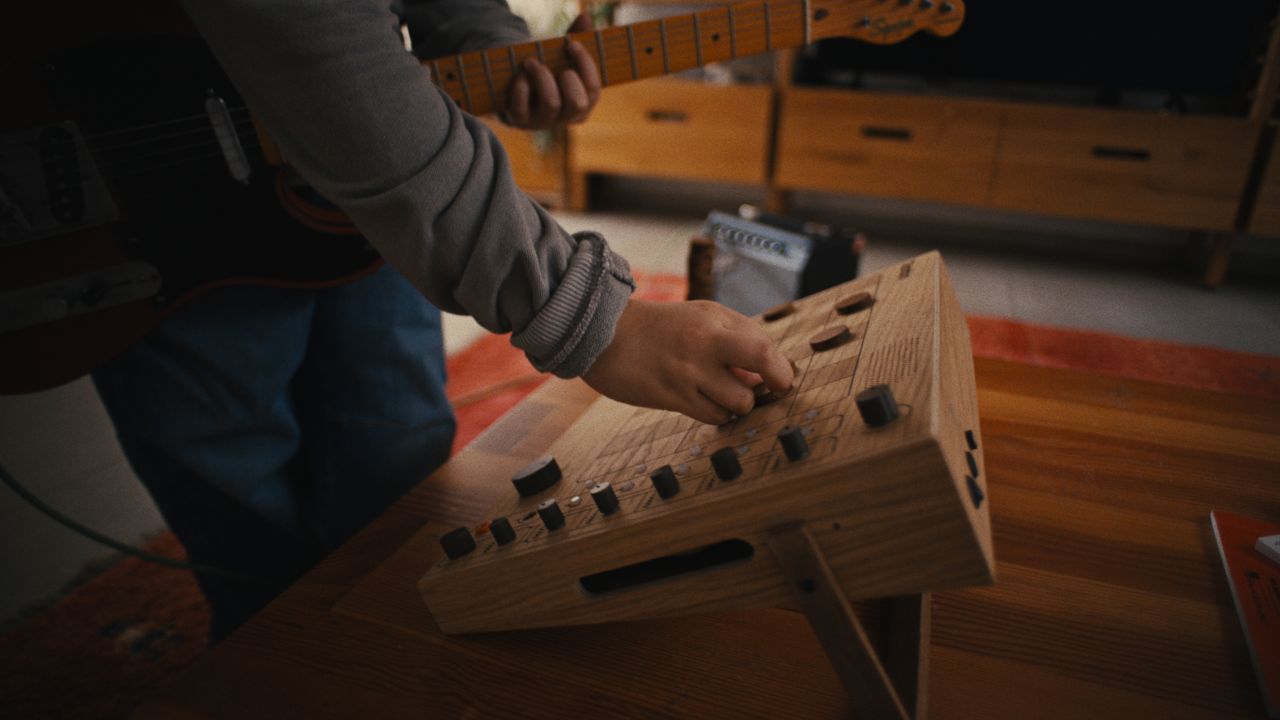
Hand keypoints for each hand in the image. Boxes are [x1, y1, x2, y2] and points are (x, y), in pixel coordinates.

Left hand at [504, 14, 600, 128]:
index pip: (594, 89)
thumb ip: (575, 38)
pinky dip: (521, 88)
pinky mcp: (520, 120)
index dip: (585, 65)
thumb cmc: (548, 73)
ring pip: (551, 104)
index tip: (572, 44)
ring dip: (542, 77)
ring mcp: (542, 121)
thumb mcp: (562, 59)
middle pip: (577, 103)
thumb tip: (584, 17)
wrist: (518, 93)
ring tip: (531, 61)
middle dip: (568, 78)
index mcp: (583, 106)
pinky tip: (521, 74)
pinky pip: (521, 108)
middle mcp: (565, 118)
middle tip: (558, 65)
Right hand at [583, 300, 795, 424]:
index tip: (781, 379)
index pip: (764, 343)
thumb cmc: (659, 328)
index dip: (780, 366)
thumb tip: (764, 378)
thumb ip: (735, 339)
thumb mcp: (700, 317)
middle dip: (774, 381)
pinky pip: (712, 416)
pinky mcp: (671, 396)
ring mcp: (687, 371)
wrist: (604, 334)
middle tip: (771, 390)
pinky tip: (706, 403)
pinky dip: (718, 415)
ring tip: (725, 395)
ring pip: (739, 401)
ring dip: (740, 404)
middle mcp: (704, 341)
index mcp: (714, 319)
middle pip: (760, 358)